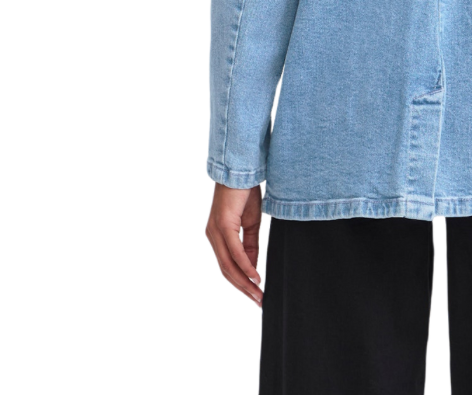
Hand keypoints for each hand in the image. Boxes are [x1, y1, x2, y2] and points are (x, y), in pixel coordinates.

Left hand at [206, 183, 263, 305]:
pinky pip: (234, 251)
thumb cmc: (245, 193)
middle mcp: (213, 236)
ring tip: (258, 294)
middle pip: (226, 271)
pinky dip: (245, 266)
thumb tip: (252, 267)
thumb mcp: (251, 223)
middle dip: (243, 288)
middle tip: (258, 301)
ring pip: (228, 265)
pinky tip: (254, 276)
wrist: (242, 170)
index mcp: (218, 236)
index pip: (228, 266)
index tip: (256, 294)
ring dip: (244, 282)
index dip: (242, 282)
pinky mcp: (223, 225)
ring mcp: (215, 232)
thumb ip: (250, 245)